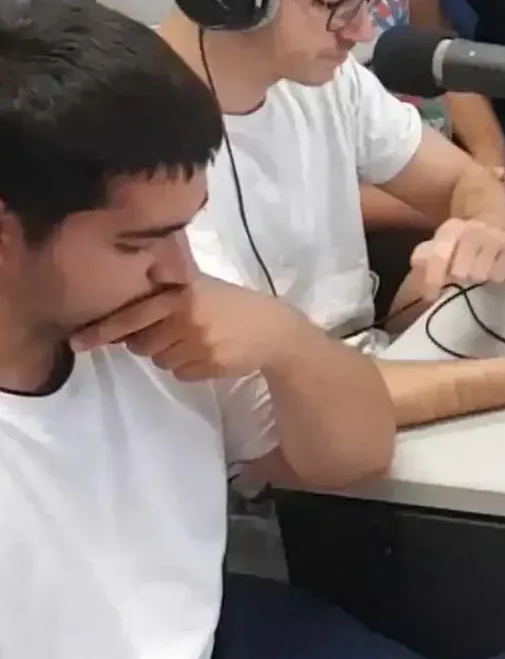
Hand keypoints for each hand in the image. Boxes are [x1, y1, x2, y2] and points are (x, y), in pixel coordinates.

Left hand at [69, 277, 307, 381]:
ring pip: (159, 360)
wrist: (274, 329)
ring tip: (197, 341)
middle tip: (174, 332)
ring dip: (170, 354)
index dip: (102, 331)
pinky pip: (179, 374)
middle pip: (141, 344)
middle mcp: (186, 318)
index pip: (131, 316)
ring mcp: (198, 343)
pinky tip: (208, 354)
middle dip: (150, 341)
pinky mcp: (209, 365)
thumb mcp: (204, 286)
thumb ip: (171, 284)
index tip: (76, 342)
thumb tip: (135, 286)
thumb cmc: (235, 304)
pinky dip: (189, 367)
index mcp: (181, 294)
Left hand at [412, 217, 504, 296]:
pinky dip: (494, 276)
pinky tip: (493, 267)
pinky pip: (498, 275)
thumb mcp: (443, 240)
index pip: (438, 257)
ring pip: (479, 276)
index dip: (432, 280)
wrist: (496, 211)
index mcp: (451, 229)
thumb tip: (417, 266)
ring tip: (477, 270)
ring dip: (476, 277)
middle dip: (458, 277)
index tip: (429, 296)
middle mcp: (472, 231)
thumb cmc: (465, 234)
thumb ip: (426, 255)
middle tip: (461, 274)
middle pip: (459, 273)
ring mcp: (493, 238)